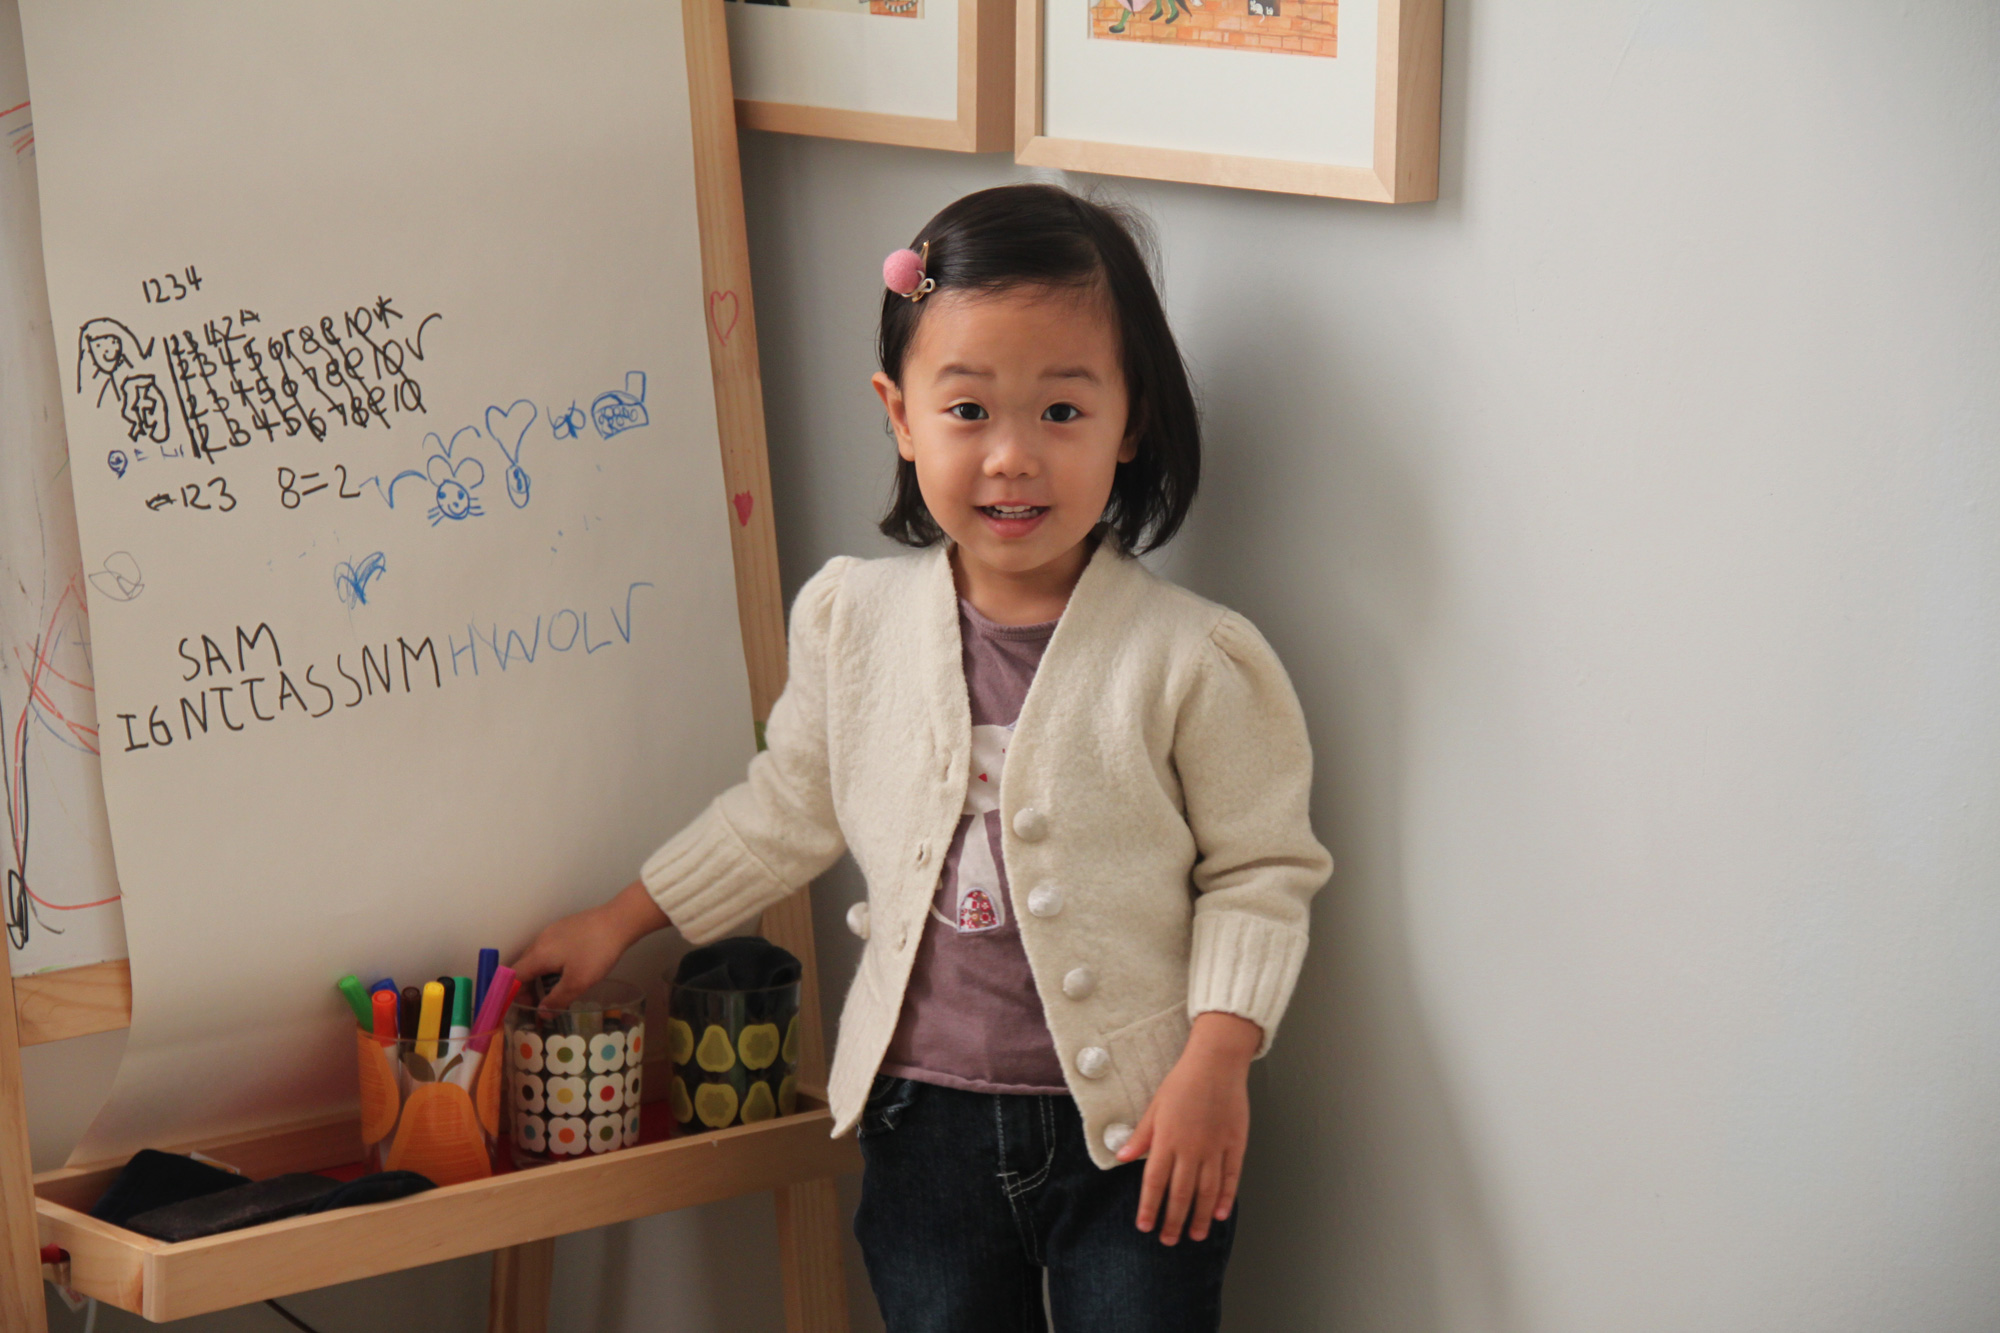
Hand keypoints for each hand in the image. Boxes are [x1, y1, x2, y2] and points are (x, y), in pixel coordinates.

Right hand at [511, 878, 668, 1007]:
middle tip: (541, 1004)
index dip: (514, 993)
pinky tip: (567, 972)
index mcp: (538, 954)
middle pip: (524, 966)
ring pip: (537, 958)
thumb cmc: (597, 952)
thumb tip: (543, 1013)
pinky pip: (549, 950)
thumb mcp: (578, 982)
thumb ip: (557, 999)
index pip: (514, 975)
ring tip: (555, 991)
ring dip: (540, 976)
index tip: (526, 1008)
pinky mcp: (565, 928)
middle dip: (528, 987)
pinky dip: (551, 965)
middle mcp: (540, 940)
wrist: (619, 920)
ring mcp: (553, 931)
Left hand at [1117, 1011, 1259, 1244]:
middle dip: (1174, 1220)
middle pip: (1181, 1194)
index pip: (1154, 1183)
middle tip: (1169, 1240)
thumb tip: (1121, 1157)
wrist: (1216, 1063)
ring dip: (1201, 1217)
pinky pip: (1231, 1177)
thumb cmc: (1183, 1081)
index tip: (1145, 1226)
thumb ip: (1141, 1135)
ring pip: (1207, 1192)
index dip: (1149, 1208)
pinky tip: (1220, 1213)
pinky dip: (1226, 1197)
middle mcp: (1191, 1149)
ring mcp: (1215, 1148)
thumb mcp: (1155, 1106)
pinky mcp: (1234, 1144)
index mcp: (1167, 1139)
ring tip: (1196, 1235)